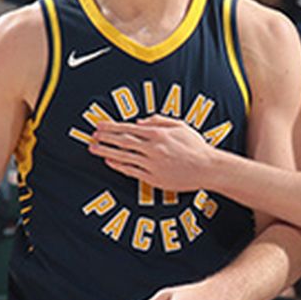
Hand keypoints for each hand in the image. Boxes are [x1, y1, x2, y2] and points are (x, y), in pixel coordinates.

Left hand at [88, 115, 217, 192]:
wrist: (208, 168)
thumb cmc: (196, 147)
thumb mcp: (180, 126)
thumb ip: (159, 121)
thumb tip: (141, 121)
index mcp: (158, 134)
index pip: (128, 128)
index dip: (111, 127)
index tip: (99, 125)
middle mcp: (153, 148)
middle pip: (122, 141)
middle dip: (105, 138)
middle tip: (92, 136)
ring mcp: (152, 164)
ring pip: (123, 156)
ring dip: (106, 152)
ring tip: (94, 149)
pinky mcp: (153, 178)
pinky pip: (131, 171)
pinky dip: (119, 166)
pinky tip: (110, 162)